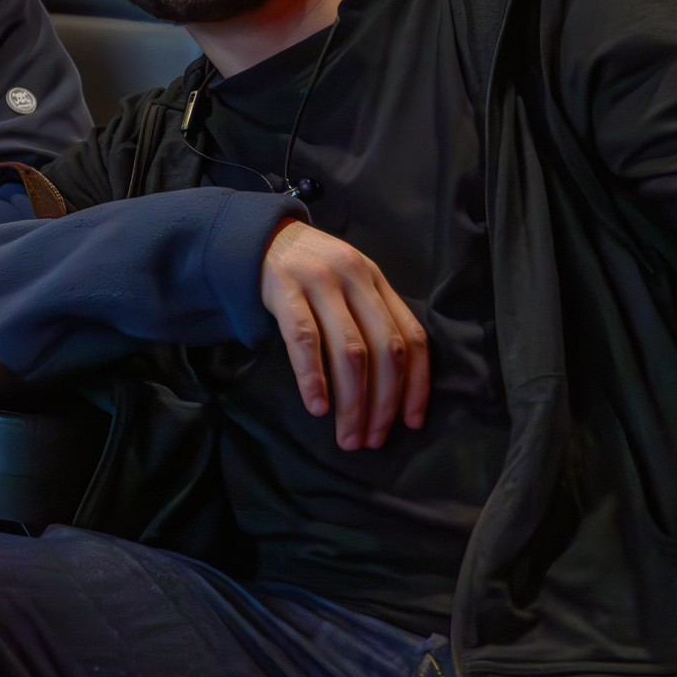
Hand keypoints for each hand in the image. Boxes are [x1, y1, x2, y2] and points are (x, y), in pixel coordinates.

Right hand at [260, 219, 430, 450]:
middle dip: (383, 403)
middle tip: (372, 440)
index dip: (417, 384)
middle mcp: (355, 278)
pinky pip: (304, 340)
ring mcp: (320, 282)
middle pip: (384, 350)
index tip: (410, 422)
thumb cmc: (309, 270)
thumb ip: (371, 316)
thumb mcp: (349, 283)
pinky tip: (317, 405)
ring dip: (353, 401)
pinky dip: (313, 377)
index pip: (412, 336)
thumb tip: (394, 384)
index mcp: (377, 280)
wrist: (259, 236)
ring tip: (347, 435)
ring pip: (350, 351)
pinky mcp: (284, 289)